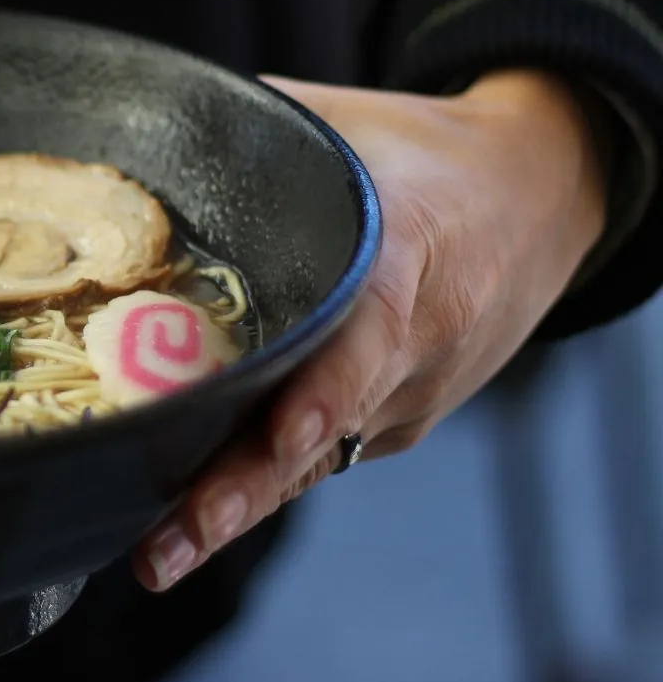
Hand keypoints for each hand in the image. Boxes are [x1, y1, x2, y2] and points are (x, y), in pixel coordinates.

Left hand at [132, 69, 607, 590]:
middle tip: (163, 549)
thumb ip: (251, 133)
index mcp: (407, 261)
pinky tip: (186, 518)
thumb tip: (141, 130)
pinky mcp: (398, 422)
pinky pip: (322, 457)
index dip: (318, 397)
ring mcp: (409, 397)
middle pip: (320, 435)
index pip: (365, 341)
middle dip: (237, 498)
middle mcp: (412, 348)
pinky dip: (258, 486)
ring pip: (312, 463)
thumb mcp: (347, 124)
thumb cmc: (424, 153)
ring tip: (154, 557)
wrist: (540, 195)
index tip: (275, 440)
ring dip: (232, 512)